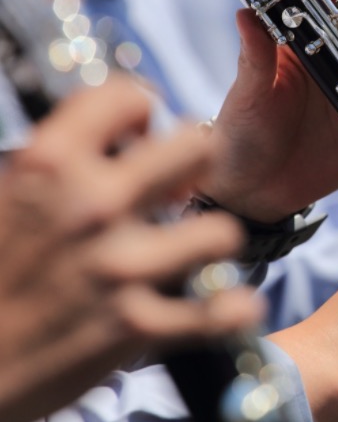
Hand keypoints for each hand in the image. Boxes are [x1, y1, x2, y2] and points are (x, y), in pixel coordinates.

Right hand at [0, 79, 262, 421]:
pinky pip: (218, 313)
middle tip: (178, 187)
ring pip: (220, 232)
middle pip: (197, 146)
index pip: (127, 95)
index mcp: (50, 165)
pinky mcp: (137, 325)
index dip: (141, 112)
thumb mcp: (6, 194)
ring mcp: (120, 266)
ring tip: (195, 249)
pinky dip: (230, 312)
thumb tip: (115, 141)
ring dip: (211, 241)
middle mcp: (93, 205)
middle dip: (196, 163)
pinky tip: (228, 307)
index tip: (140, 135)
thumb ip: (60, 163)